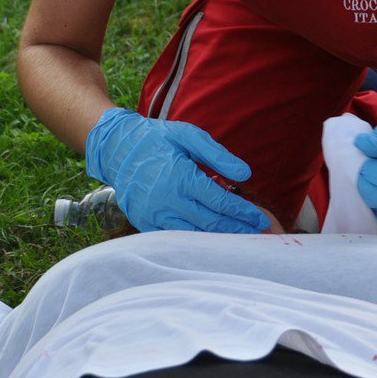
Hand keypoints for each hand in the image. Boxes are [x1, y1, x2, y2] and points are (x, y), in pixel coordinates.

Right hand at [85, 108, 266, 233]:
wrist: (117, 148)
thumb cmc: (157, 139)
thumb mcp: (188, 135)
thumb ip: (217, 155)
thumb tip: (246, 174)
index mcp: (180, 176)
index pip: (220, 201)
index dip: (243, 212)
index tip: (260, 218)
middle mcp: (167, 199)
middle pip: (210, 222)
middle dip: (236, 229)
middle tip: (256, 235)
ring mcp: (154, 214)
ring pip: (193, 234)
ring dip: (218, 240)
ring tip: (239, 241)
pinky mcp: (144, 222)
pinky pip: (174, 237)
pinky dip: (194, 241)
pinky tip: (210, 241)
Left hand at [353, 119, 376, 217]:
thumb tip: (360, 143)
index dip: (371, 167)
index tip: (367, 156)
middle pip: (376, 195)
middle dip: (363, 179)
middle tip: (365, 164)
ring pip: (374, 204)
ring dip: (366, 187)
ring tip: (371, 172)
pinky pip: (376, 208)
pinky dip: (370, 195)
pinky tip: (375, 181)